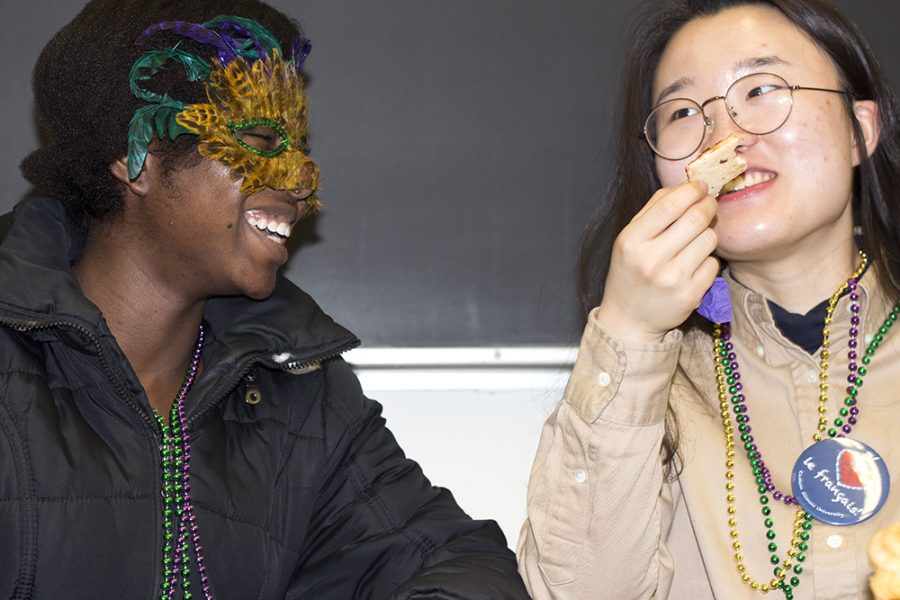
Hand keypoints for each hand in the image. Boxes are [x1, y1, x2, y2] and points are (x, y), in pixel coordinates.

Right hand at [593, 181, 719, 342]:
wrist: (629, 319)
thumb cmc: (631, 272)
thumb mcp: (630, 239)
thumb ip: (653, 210)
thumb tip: (687, 186)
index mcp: (631, 241)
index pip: (669, 205)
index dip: (691, 190)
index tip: (700, 186)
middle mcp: (650, 260)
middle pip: (695, 218)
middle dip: (708, 205)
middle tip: (709, 204)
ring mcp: (672, 279)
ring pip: (709, 240)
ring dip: (708, 234)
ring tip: (696, 240)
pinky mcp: (690, 295)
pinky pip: (713, 264)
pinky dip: (708, 260)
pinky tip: (694, 265)